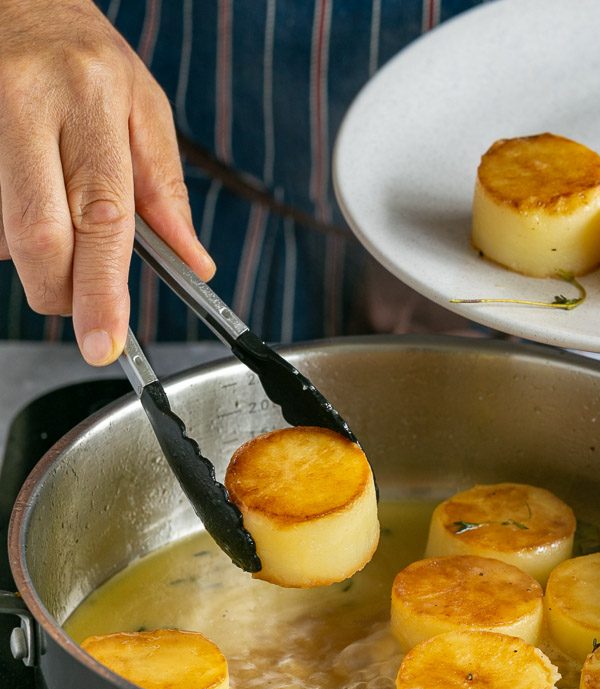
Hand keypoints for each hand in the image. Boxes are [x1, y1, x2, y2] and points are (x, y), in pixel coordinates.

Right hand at [0, 0, 214, 364]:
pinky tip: (25, 201)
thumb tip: (193, 261)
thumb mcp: (142, 105)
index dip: (102, 289)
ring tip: (54, 218)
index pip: (101, 216)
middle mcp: (29, 101)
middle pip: (39, 236)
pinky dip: (6, 233)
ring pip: (2, 233)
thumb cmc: (80, 49)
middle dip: (60, 292)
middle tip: (78, 308)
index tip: (106, 341)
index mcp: (90, 98)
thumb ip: (164, 187)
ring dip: (30, 256)